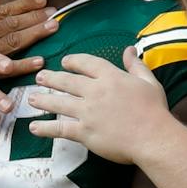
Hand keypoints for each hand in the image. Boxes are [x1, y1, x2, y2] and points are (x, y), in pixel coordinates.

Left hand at [27, 50, 174, 165]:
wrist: (154, 138)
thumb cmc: (155, 110)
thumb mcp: (148, 82)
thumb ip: (136, 65)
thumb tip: (129, 49)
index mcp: (110, 77)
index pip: (87, 63)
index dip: (73, 61)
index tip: (64, 61)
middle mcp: (95, 92)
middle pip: (67, 81)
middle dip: (51, 78)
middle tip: (40, 77)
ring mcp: (87, 112)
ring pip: (58, 103)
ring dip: (43, 100)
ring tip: (31, 98)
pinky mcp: (84, 132)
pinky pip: (60, 128)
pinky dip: (45, 128)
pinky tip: (34, 127)